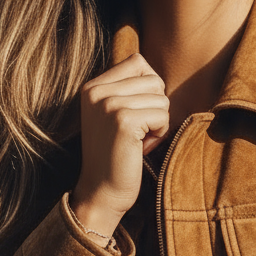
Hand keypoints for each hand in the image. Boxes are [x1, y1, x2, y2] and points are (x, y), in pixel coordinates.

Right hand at [72, 53, 169, 235]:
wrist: (101, 192)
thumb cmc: (116, 156)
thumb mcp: (114, 116)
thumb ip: (128, 91)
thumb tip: (155, 75)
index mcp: (92, 86)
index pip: (138, 62)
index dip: (149, 90)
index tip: (135, 117)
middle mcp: (97, 91)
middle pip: (154, 80)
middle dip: (155, 109)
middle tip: (137, 133)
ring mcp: (108, 104)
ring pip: (162, 98)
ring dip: (158, 124)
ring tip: (137, 142)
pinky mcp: (123, 121)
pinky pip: (163, 116)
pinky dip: (159, 135)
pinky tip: (141, 149)